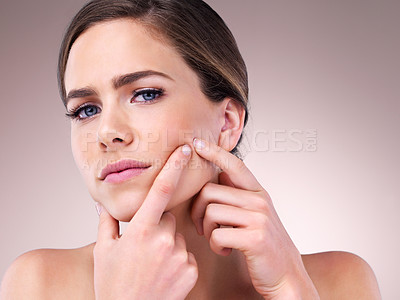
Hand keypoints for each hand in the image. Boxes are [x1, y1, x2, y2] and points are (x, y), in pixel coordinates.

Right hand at [93, 145, 197, 299]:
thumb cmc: (112, 285)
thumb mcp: (103, 251)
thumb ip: (106, 222)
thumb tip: (102, 202)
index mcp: (141, 231)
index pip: (161, 190)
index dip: (173, 167)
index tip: (184, 150)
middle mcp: (164, 240)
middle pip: (169, 217)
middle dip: (159, 225)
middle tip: (145, 247)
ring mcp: (179, 256)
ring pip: (178, 236)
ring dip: (169, 243)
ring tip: (153, 264)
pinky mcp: (191, 271)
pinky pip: (188, 254)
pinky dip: (178, 260)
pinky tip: (165, 274)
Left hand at [191, 138, 318, 298]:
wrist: (286, 275)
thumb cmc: (265, 244)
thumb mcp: (257, 214)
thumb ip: (240, 195)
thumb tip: (218, 172)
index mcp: (259, 193)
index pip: (235, 165)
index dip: (215, 152)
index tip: (198, 143)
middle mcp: (260, 201)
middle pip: (210, 191)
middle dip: (197, 210)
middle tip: (203, 226)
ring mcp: (259, 218)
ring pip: (211, 211)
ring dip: (207, 230)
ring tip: (218, 239)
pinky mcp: (255, 237)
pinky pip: (217, 234)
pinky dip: (215, 245)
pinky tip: (225, 250)